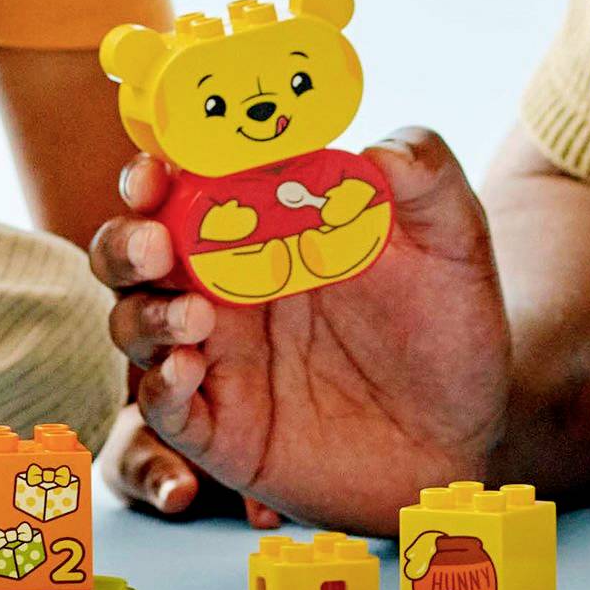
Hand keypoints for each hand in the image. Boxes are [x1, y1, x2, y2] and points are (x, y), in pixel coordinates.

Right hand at [91, 127, 510, 533]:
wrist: (464, 439)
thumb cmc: (448, 331)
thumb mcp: (453, 244)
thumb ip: (427, 179)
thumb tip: (380, 151)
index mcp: (263, 228)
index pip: (186, 184)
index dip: (158, 170)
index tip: (160, 167)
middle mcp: (223, 287)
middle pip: (135, 250)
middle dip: (125, 241)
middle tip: (156, 245)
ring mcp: (216, 357)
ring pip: (133, 322)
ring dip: (144, 313)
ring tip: (194, 317)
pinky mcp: (218, 426)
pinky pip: (162, 405)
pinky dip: (160, 385)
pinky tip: (189, 370)